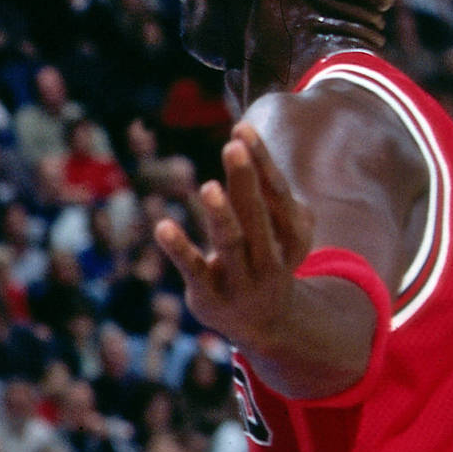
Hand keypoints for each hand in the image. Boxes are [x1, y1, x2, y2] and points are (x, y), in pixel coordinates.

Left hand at [154, 122, 313, 355]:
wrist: (267, 323)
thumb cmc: (263, 257)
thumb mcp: (269, 226)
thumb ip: (254, 187)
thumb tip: (243, 135)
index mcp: (289, 234)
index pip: (276, 192)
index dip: (261, 161)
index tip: (243, 128)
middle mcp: (270, 256)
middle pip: (258, 215)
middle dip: (246, 181)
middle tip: (233, 146)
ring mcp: (242, 278)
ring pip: (232, 244)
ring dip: (221, 216)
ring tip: (208, 187)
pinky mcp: (210, 294)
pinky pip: (194, 268)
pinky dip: (180, 247)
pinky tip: (163, 226)